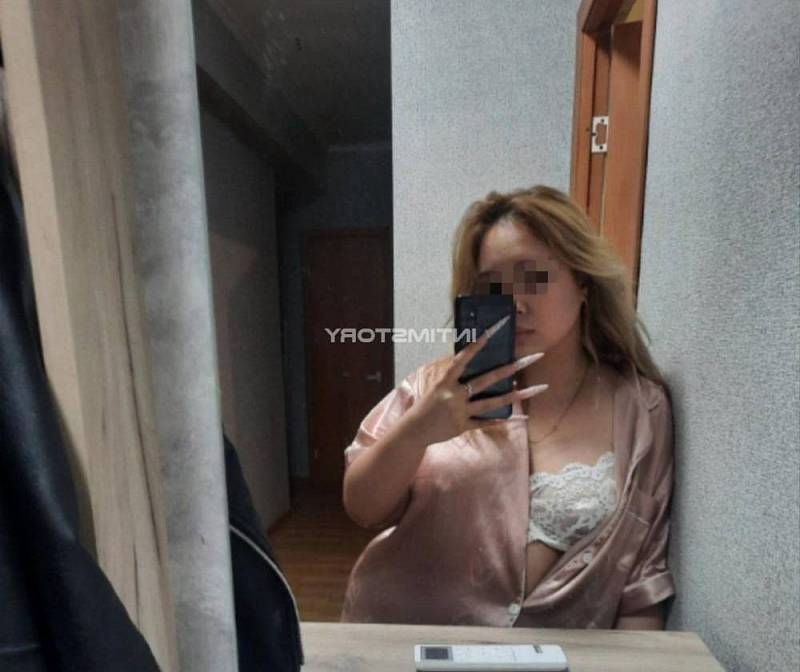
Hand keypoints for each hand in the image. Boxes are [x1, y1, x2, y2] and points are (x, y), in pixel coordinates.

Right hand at [405, 315, 548, 444]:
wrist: (413, 431)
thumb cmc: (424, 405)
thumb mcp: (435, 387)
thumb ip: (452, 376)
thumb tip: (466, 361)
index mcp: (444, 382)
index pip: (462, 360)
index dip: (475, 346)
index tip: (490, 333)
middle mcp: (454, 395)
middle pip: (486, 380)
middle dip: (510, 368)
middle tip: (532, 358)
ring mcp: (460, 412)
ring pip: (492, 403)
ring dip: (515, 396)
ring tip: (536, 389)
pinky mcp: (463, 426)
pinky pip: (484, 423)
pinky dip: (499, 420)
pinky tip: (518, 417)